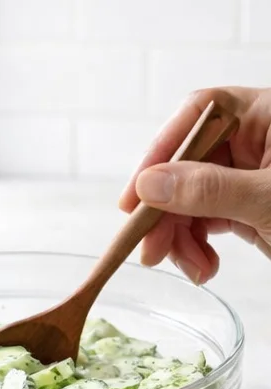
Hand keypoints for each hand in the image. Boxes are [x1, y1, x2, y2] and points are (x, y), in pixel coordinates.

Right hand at [119, 87, 270, 282]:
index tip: (135, 197)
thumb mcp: (269, 201)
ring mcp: (252, 175)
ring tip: (194, 269)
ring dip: (180, 237)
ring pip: (192, 197)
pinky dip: (197, 246)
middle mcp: (258, 140)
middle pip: (188, 162)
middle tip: (150, 252)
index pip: (199, 114)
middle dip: (167, 210)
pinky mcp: (251, 208)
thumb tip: (151, 184)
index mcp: (267, 115)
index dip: (161, 151)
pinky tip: (204, 267)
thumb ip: (209, 189)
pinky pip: (208, 221)